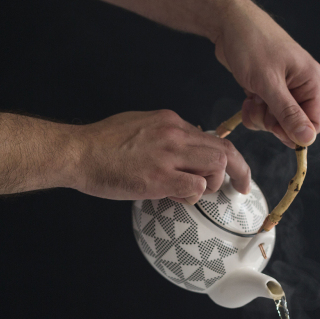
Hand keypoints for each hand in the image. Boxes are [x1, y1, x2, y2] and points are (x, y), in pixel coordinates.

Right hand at [66, 110, 250, 203]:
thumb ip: (165, 134)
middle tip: (241, 188)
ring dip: (213, 184)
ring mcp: (167, 155)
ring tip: (194, 192)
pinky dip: (195, 197)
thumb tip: (185, 145)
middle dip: (238, 171)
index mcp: (170, 121)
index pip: (212, 137)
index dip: (230, 157)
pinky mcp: (159, 177)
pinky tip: (178, 198)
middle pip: (224, 151)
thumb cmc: (102, 144)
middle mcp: (173, 133)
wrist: (77, 152)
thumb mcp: (139, 125)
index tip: (236, 171)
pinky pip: (196, 188)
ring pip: (216, 166)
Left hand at [214, 0, 319, 147]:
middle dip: (274, 123)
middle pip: (294, 124)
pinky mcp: (267, 89)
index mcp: (310, 81)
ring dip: (261, 118)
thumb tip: (307, 138)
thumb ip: (288, 113)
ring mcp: (283, 88)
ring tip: (252, 99)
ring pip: (276, 121)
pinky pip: (264, 113)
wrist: (228, 24)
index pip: (314, 122)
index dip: (296, 133)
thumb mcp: (269, 83)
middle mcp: (300, 86)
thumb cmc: (251, 44)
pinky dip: (254, 112)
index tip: (276, 131)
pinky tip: (247, 100)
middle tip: (260, 108)